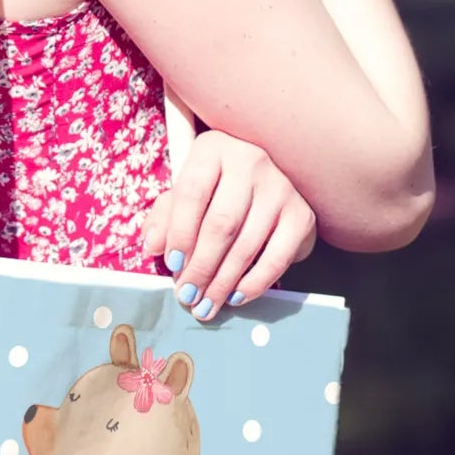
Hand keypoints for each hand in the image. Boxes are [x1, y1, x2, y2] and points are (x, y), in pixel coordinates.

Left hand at [141, 130, 317, 322]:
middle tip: (187, 295)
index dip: (179, 233)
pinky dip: (255, 282)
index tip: (172, 265)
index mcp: (214, 149)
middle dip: (200, 267)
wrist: (267, 183)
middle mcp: (251, 161)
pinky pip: (277, 257)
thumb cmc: (216, 189)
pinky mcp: (301, 215)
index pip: (192, 193)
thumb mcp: (185, 192)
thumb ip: (164, 217)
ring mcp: (281, 187)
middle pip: (221, 224)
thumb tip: (153, 246)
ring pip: (246, 245)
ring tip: (206, 305)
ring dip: (222, 282)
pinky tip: (236, 296)